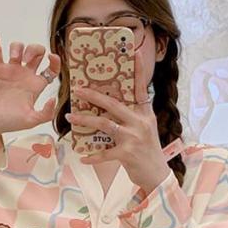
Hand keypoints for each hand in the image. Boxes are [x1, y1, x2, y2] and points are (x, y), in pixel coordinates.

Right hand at [0, 33, 60, 135]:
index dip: (55, 61)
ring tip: (14, 58)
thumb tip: (53, 99)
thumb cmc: (10, 122)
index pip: (51, 69)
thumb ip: (46, 113)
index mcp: (36, 85)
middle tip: (28, 59)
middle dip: (34, 50)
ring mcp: (11, 71)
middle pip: (36, 53)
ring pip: (18, 48)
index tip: (52, 56)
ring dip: (17, 48)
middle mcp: (25, 75)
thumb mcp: (32, 121)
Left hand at [65, 48, 170, 194]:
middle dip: (93, 96)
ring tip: (69, 118)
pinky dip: (93, 157)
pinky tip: (83, 158)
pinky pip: (104, 153)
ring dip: (84, 121)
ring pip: (104, 124)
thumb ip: (133, 117)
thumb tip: (112, 106)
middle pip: (113, 104)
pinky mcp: (127, 154)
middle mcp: (140, 122)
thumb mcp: (145, 129)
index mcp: (145, 114)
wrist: (157, 175)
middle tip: (77, 90)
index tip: (133, 52)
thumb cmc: (148, 151)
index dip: (138, 70)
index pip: (141, 88)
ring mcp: (134, 138)